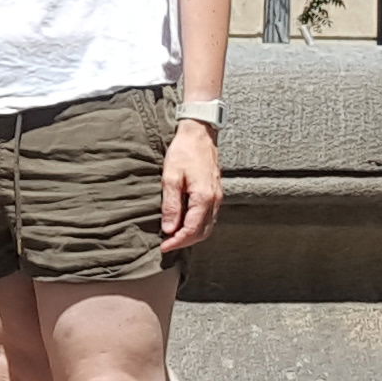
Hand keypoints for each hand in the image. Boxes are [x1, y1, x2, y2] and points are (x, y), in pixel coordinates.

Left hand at [158, 116, 224, 254]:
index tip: (164, 247)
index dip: (178, 241)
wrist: (199, 133)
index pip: (192, 229)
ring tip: (174, 236)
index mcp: (203, 197)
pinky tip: (185, 222)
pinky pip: (209, 216)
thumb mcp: (171, 177)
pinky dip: (197, 225)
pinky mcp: (215, 192)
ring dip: (192, 235)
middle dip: (185, 241)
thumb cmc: (184, 152)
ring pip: (208, 226)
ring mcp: (217, 196)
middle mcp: (214, 200)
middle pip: (203, 232)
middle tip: (167, 244)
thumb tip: (169, 229)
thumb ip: (171, 205)